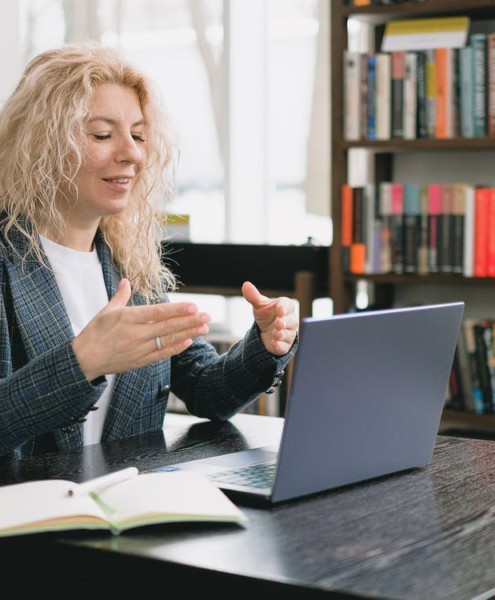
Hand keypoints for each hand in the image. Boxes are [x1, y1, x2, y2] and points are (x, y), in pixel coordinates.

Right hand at [72, 279, 211, 380]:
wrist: (84, 360)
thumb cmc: (94, 333)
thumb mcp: (105, 311)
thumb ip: (120, 296)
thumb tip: (126, 281)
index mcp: (128, 318)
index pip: (158, 312)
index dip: (177, 309)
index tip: (194, 306)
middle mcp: (136, 334)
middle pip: (168, 326)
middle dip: (190, 321)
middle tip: (208, 316)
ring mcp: (139, 349)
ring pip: (168, 340)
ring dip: (188, 334)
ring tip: (204, 328)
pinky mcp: (140, 361)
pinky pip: (161, 354)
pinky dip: (176, 348)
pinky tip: (189, 341)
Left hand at [241, 281, 297, 355]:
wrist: (265, 332)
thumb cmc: (266, 315)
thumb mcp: (259, 306)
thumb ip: (253, 296)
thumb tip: (245, 285)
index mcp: (285, 307)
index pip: (288, 305)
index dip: (285, 308)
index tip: (280, 310)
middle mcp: (290, 320)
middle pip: (291, 321)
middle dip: (285, 322)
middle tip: (278, 323)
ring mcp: (288, 333)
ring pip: (288, 334)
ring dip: (282, 334)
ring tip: (275, 333)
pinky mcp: (284, 345)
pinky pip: (284, 346)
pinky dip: (280, 345)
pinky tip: (274, 343)